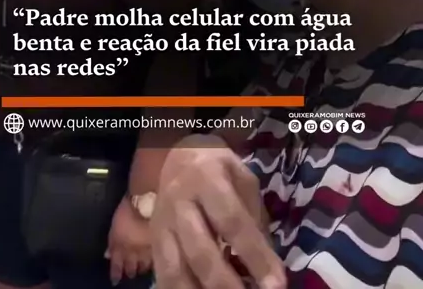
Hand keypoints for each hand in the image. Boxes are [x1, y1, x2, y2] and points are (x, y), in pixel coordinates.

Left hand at [106, 196, 151, 283]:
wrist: (146, 203)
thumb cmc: (126, 212)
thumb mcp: (114, 227)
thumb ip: (112, 242)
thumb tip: (108, 255)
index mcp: (119, 247)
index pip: (116, 266)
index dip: (115, 273)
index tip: (115, 280)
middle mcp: (132, 253)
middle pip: (131, 268)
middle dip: (130, 271)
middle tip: (131, 273)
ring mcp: (145, 250)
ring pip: (144, 265)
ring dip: (142, 267)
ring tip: (142, 268)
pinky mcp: (157, 245)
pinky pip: (154, 257)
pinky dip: (152, 260)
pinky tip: (153, 259)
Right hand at [151, 136, 285, 288]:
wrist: (178, 154)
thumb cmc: (219, 169)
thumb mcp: (244, 179)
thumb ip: (254, 219)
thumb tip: (267, 268)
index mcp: (207, 178)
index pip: (233, 223)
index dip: (256, 257)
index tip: (276, 285)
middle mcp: (179, 201)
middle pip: (201, 252)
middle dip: (227, 285)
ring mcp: (161, 224)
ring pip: (175, 271)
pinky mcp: (152, 241)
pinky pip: (163, 276)